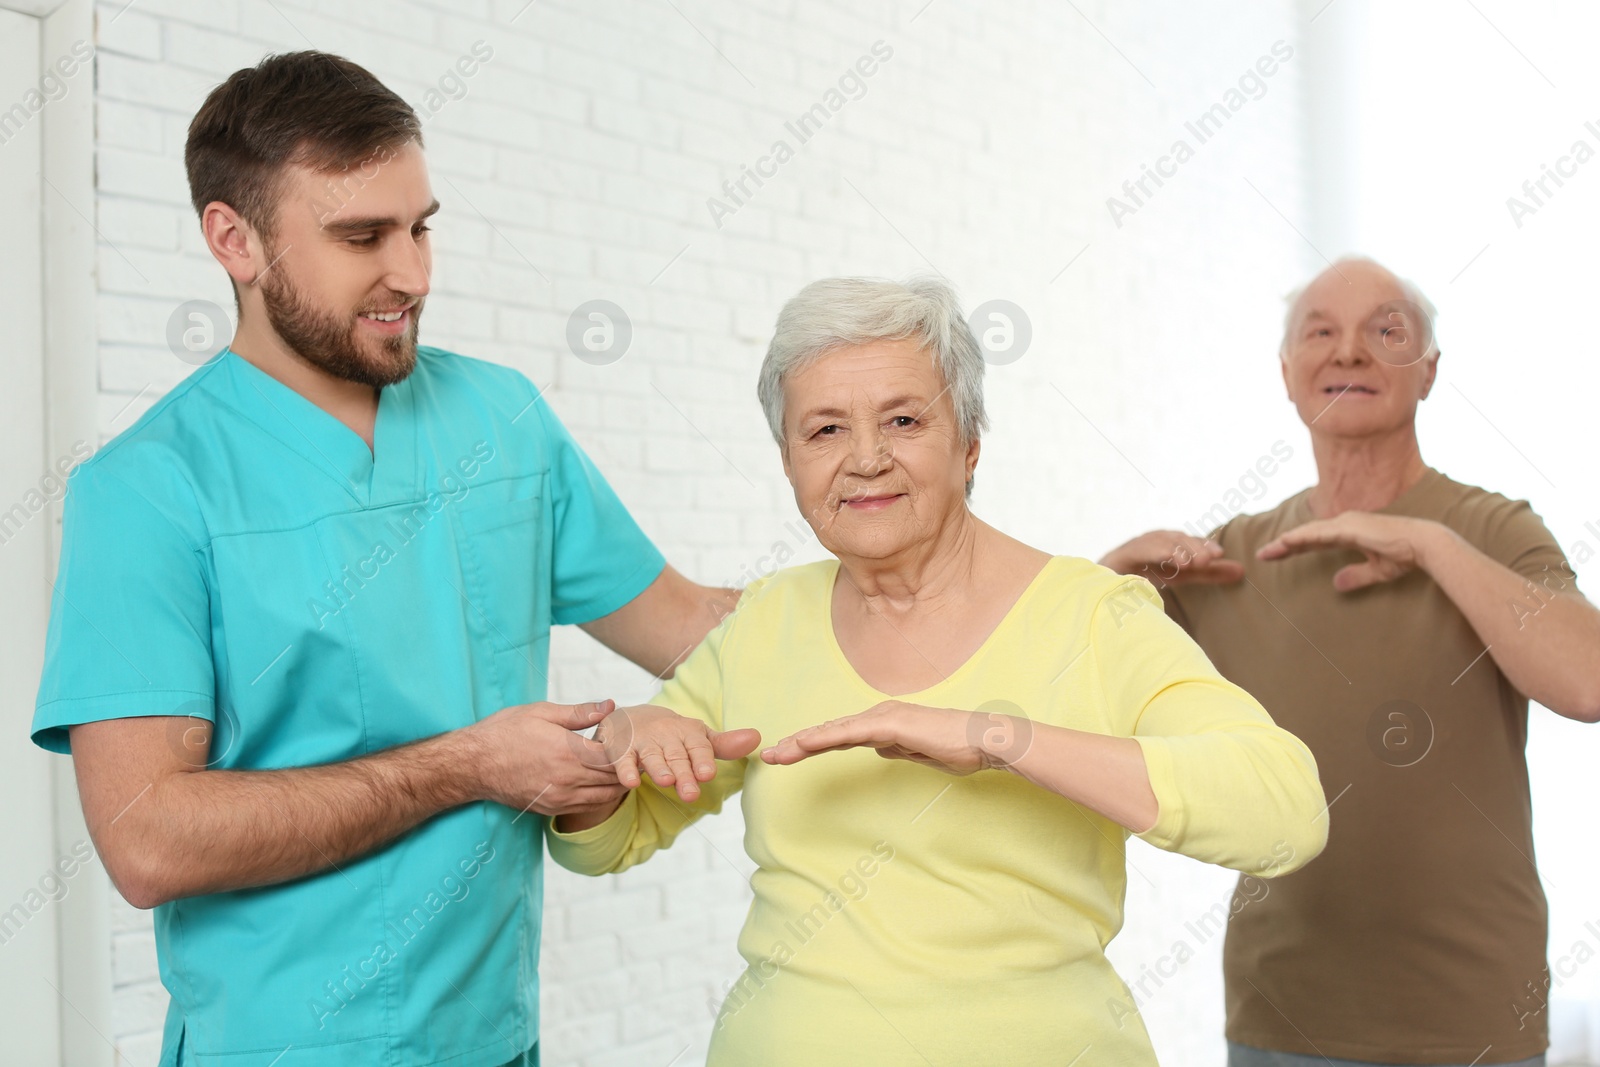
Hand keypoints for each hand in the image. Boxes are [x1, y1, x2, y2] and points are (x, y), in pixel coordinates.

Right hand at [463, 699, 626, 816]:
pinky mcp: (551, 809)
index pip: (615, 756)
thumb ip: (579, 713)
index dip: (629, 749)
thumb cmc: (504, 732)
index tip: (635, 740)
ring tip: (625, 770)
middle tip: (637, 757)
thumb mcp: (541, 713)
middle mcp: (568, 780)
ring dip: (618, 785)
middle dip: (628, 768)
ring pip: (604, 797)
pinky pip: (586, 807)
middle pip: (614, 779)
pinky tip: (602, 784)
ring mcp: (559, 798)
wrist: (472, 764)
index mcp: (568, 752)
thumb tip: (610, 705)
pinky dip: (600, 797)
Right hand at [594, 704, 760, 802]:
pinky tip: (631, 782)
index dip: (702, 759)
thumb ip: (725, 745)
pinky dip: (626, 771)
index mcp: (688, 732)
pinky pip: (623, 761)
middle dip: (684, 774)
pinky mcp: (622, 750)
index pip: (698, 746)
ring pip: (652, 757)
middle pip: (677, 756)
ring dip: (658, 769)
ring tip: (665, 781)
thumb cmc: (673, 736)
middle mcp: (666, 735)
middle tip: (691, 794)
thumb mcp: (698, 739)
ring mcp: (643, 742)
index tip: (708, 774)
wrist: (632, 719)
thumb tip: (757, 739)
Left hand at [761, 701, 1030, 776]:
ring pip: (834, 731)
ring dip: (803, 742)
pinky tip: (803, 744)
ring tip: (777, 754)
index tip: (788, 756)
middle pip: (830, 732)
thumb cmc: (958, 748)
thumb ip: (897, 749)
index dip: (813, 745)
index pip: (840, 736)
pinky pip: (850, 733)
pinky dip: (824, 738)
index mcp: (884, 724)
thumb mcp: (919, 753)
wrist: (984, 740)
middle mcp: (879, 716)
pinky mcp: (891, 724)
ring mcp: (884, 718)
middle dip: (798, 744)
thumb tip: (878, 749)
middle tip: (770, 756)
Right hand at [1099, 530, 1244, 587]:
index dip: (1203, 546)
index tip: (1219, 555)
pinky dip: (1156, 552)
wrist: (1108, 582)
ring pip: (1160, 542)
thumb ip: (1210, 573)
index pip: (1189, 542)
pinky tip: (1168, 560)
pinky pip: (1141, 550)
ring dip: (1177, 549)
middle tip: (1210, 558)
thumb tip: (1242, 571)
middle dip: (1194, 547)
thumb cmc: (1148, 574)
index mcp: (1171, 542)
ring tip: (1191, 562)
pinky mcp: (1124, 553)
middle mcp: (1156, 539)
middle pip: (1177, 539)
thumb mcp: (1183, 574)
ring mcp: (1139, 544)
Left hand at [1257, 513, 1444, 590]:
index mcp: (1348, 532)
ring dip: (1287, 542)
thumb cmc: (1404, 555)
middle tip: (1262, 555)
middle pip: (1306, 535)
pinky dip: (1302, 537)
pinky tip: (1286, 542)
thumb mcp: (1376, 571)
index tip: (1275, 555)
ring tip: (1267, 551)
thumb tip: (1336, 585)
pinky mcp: (1350, 528)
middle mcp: (1344, 524)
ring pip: (1309, 533)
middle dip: (1284, 545)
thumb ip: (1355, 576)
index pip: (1314, 540)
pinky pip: (1320, 533)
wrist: (1423, 545)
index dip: (1295, 547)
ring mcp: (1347, 523)